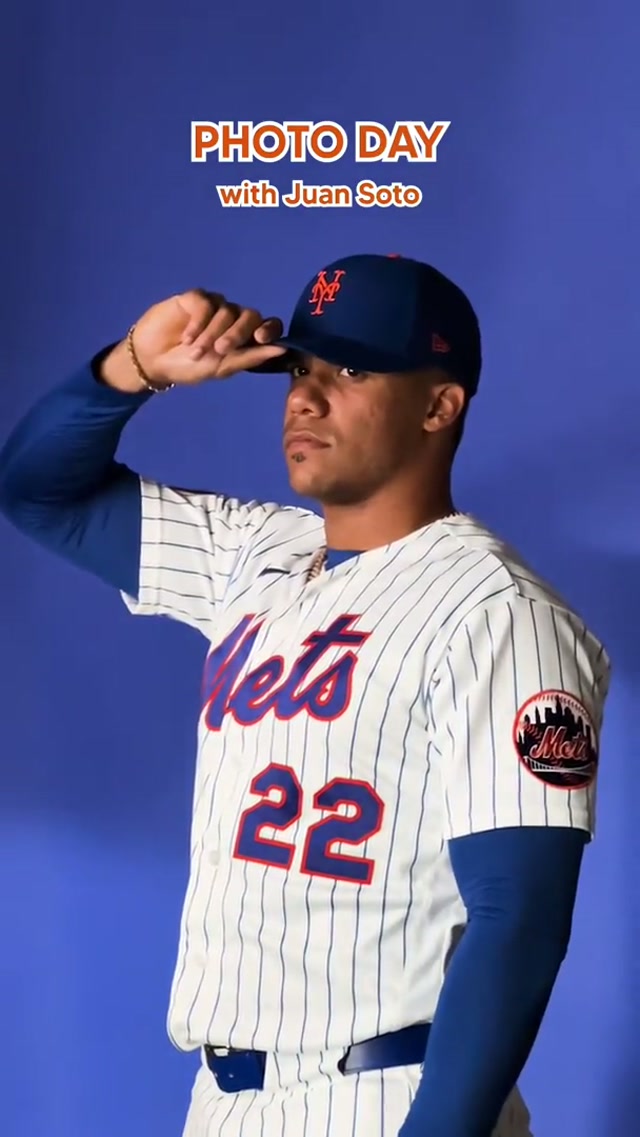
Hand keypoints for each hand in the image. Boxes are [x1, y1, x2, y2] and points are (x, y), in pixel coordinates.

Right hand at [102, 290, 285, 391]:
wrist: (153, 361)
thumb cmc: (188, 368)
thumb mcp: (221, 368)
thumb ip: (250, 358)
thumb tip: (282, 350)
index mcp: (244, 338)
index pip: (268, 326)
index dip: (270, 329)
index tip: (261, 338)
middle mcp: (233, 319)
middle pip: (250, 315)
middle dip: (237, 333)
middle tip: (220, 350)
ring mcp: (214, 307)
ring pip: (227, 310)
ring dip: (211, 334)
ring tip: (195, 351)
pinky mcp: (195, 299)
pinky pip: (205, 303)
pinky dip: (198, 322)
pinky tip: (187, 337)